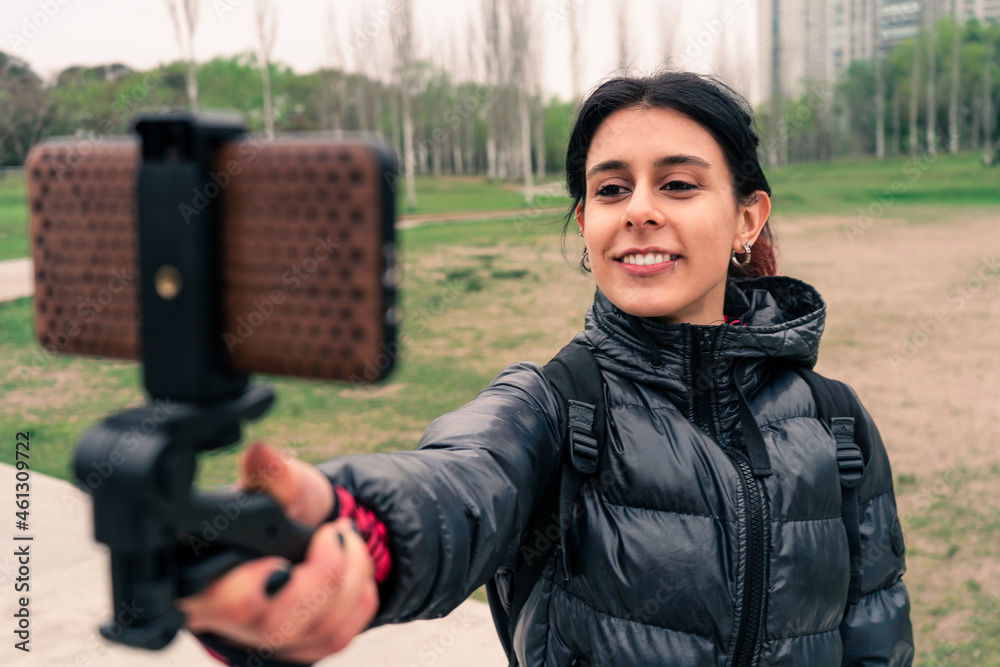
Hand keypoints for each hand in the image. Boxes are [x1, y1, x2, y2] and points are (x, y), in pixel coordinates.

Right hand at [177, 443, 379, 663]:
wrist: (312, 527)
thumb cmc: (284, 507)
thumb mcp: (281, 484)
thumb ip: (271, 474)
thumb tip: (261, 454)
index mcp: (204, 577)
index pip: (215, 604)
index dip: (249, 591)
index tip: (282, 562)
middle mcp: (227, 619)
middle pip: (275, 626)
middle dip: (323, 574)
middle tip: (334, 533)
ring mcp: (264, 640)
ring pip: (316, 633)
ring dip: (351, 577)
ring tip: (347, 538)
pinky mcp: (297, 649)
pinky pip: (339, 636)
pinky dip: (359, 597)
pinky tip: (353, 567)